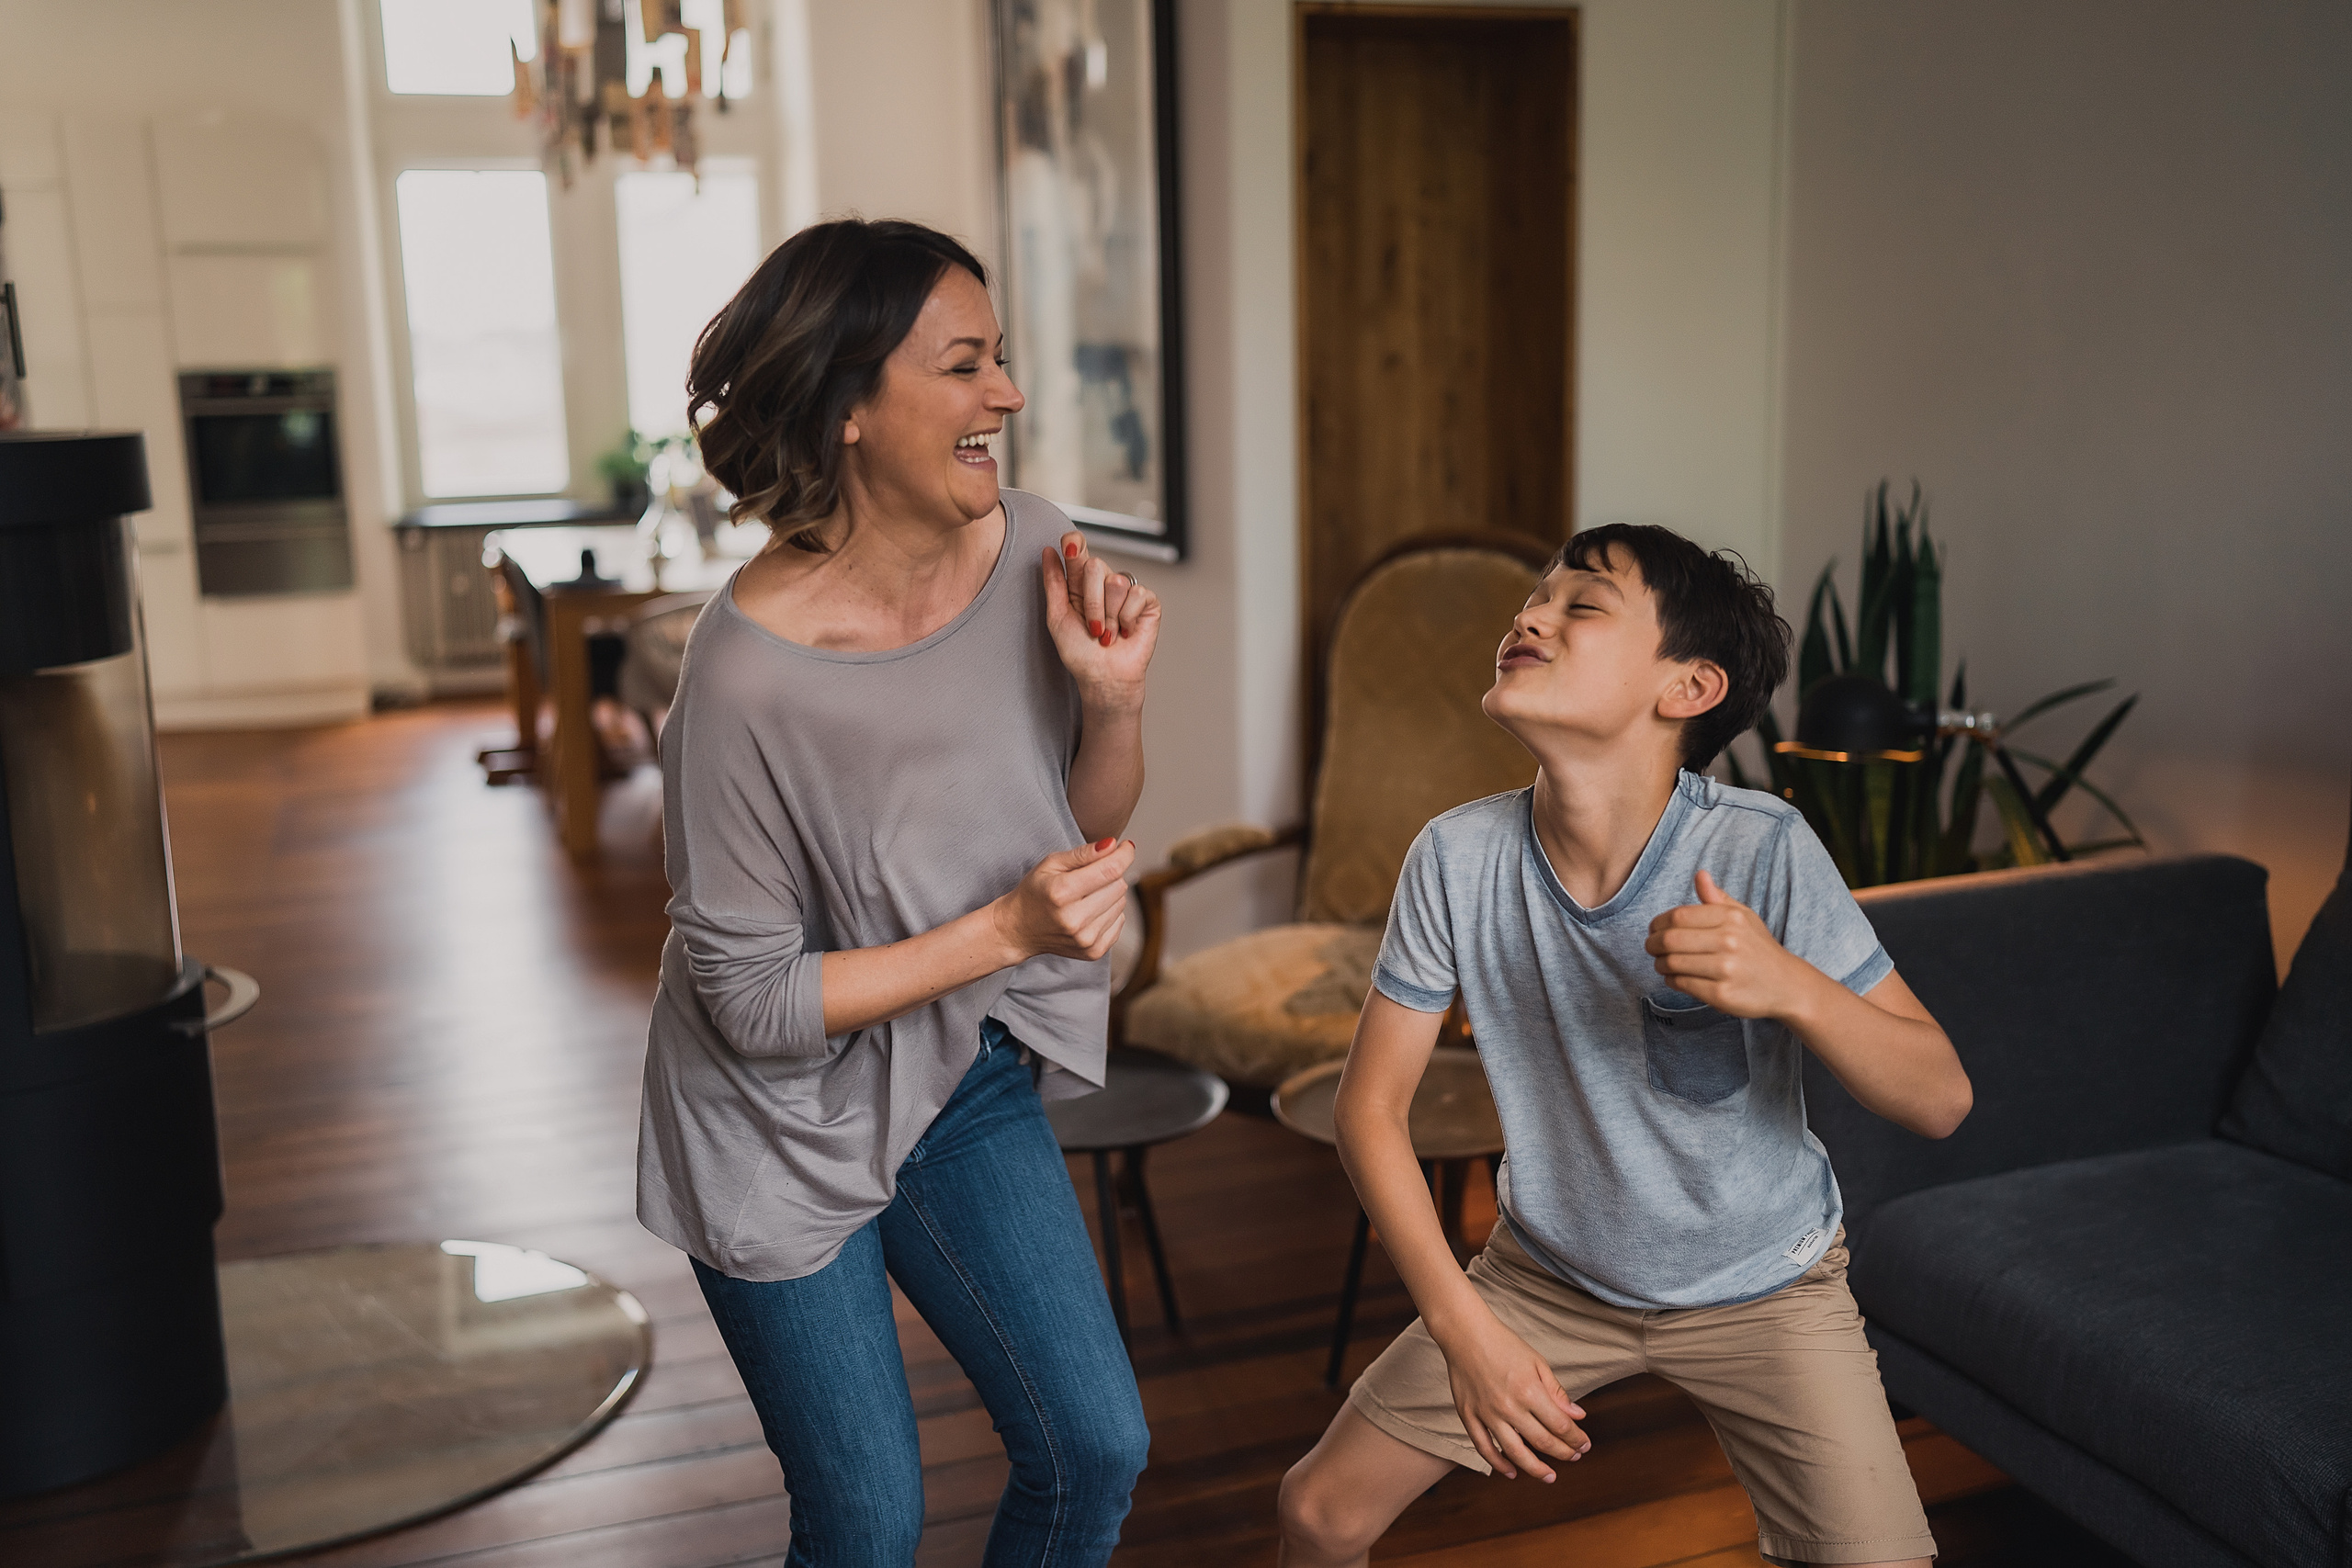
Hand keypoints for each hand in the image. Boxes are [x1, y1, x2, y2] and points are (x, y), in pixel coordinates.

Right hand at [991, 837, 1135, 962]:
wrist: (1019, 929)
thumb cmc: (1036, 892)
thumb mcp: (1051, 864)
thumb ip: (1084, 853)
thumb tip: (1112, 844)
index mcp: (1062, 892)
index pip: (1110, 870)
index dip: (1124, 854)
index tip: (1126, 846)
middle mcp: (1075, 919)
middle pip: (1119, 886)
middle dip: (1110, 874)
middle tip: (1090, 876)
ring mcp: (1085, 939)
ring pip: (1122, 903)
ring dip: (1109, 894)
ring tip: (1086, 896)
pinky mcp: (1094, 951)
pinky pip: (1120, 922)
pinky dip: (1109, 913)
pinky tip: (1089, 912)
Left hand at [1040, 532, 1158, 706]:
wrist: (1103, 676)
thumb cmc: (1079, 652)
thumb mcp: (1057, 616)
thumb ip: (1053, 583)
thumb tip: (1047, 551)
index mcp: (1080, 581)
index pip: (1077, 546)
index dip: (1074, 542)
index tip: (1070, 548)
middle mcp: (1103, 581)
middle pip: (1095, 565)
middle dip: (1091, 603)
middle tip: (1093, 627)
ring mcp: (1126, 590)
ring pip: (1116, 582)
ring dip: (1109, 616)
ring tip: (1108, 633)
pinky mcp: (1147, 601)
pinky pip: (1137, 594)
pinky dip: (1126, 619)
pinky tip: (1125, 631)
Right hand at [1431, 1307, 1589, 1481]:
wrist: (1465, 1333)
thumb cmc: (1504, 1344)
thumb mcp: (1537, 1362)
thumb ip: (1557, 1392)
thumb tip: (1577, 1417)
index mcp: (1530, 1391)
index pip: (1560, 1425)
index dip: (1576, 1439)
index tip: (1585, 1445)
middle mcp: (1509, 1407)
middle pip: (1542, 1441)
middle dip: (1563, 1453)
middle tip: (1573, 1457)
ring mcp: (1487, 1414)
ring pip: (1514, 1452)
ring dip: (1535, 1469)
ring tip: (1549, 1476)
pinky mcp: (1468, 1416)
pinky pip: (1484, 1447)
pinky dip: (1498, 1463)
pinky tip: (1511, 1472)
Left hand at [1643, 870, 1813, 1020]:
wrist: (1786, 984)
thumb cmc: (1758, 948)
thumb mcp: (1743, 917)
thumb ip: (1717, 898)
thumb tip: (1700, 874)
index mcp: (1731, 918)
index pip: (1678, 916)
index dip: (1658, 923)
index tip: (1654, 929)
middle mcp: (1729, 941)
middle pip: (1670, 940)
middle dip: (1652, 944)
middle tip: (1651, 948)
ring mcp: (1726, 969)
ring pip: (1672, 963)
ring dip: (1660, 964)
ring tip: (1662, 963)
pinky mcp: (1721, 994)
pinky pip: (1682, 984)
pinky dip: (1671, 980)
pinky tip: (1675, 977)